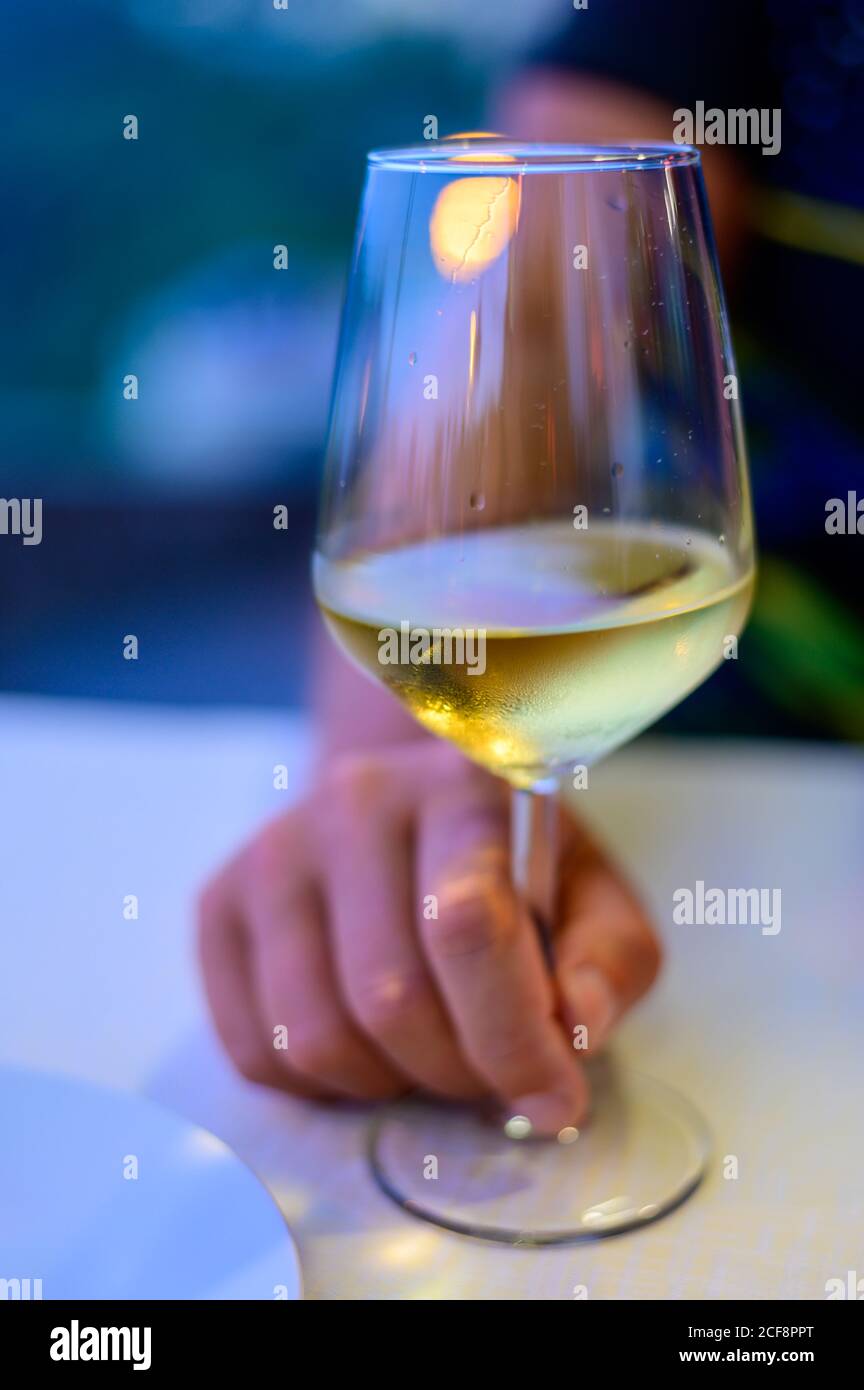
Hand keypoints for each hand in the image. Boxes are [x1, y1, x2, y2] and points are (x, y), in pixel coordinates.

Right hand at [198, 741, 659, 1133]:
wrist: (412, 816)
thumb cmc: (516, 871)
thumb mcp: (593, 901)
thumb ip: (605, 961)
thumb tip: (576, 1027)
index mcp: (461, 784)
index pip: (467, 928)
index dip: (514, 1038)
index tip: (555, 1101)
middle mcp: (356, 800)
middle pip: (388, 998)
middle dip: (457, 1073)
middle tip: (492, 1075)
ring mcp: (276, 850)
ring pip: (316, 1036)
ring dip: (390, 1085)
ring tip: (432, 1056)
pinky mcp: (219, 901)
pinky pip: (256, 1050)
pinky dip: (323, 1085)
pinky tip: (369, 1045)